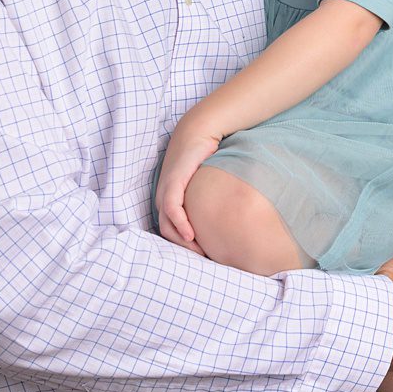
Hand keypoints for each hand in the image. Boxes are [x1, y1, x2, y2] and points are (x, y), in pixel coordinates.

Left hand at [154, 105, 229, 251]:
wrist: (200, 131)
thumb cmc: (206, 156)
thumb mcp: (206, 183)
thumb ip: (210, 199)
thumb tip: (228, 217)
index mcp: (170, 198)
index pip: (172, 231)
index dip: (185, 247)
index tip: (203, 256)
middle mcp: (163, 196)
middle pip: (167, 233)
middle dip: (184, 250)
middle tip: (203, 260)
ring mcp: (165, 190)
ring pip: (167, 226)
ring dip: (181, 242)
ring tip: (199, 253)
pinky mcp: (172, 183)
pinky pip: (171, 209)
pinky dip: (180, 224)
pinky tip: (191, 235)